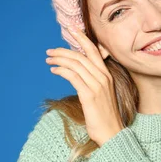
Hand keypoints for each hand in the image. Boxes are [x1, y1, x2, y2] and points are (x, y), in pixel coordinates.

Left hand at [45, 28, 123, 146]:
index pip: (94, 50)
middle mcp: (103, 77)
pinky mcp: (89, 95)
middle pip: (81, 55)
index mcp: (106, 74)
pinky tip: (54, 71)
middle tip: (50, 51)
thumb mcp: (101, 93)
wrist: (112, 133)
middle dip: (63, 50)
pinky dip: (61, 71)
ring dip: (59, 60)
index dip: (82, 37)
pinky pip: (73, 76)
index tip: (71, 28)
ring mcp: (97, 85)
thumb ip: (93, 80)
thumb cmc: (104, 115)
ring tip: (48, 61)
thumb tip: (79, 72)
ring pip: (75, 64)